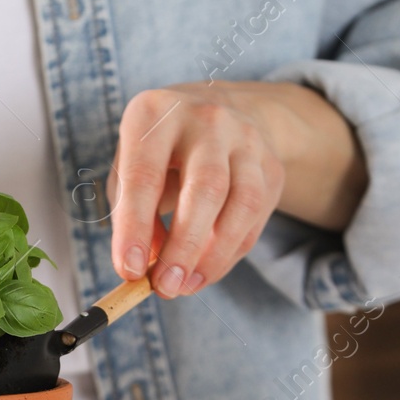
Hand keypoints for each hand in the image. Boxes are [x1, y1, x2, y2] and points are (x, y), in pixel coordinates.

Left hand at [107, 81, 366, 296]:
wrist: (214, 111)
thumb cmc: (156, 151)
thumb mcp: (127, 170)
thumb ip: (129, 216)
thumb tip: (143, 269)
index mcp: (155, 113)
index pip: (144, 175)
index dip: (136, 228)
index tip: (130, 271)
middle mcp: (206, 119)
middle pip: (205, 188)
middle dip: (184, 246)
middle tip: (165, 287)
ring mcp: (246, 138)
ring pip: (243, 203)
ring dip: (215, 255)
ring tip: (186, 285)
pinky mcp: (271, 164)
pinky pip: (256, 218)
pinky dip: (231, 252)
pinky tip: (206, 269)